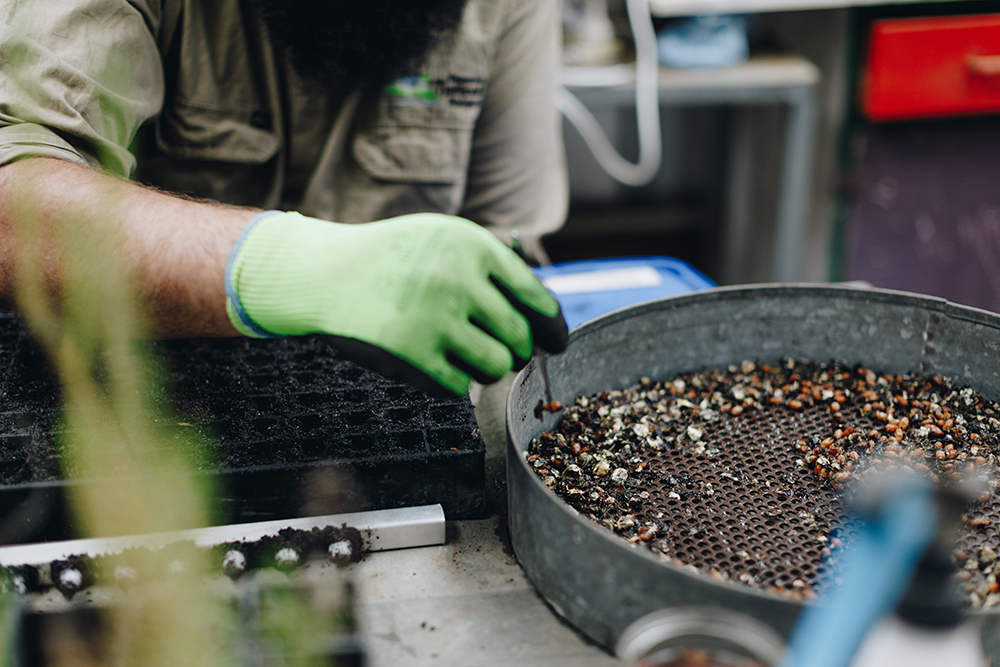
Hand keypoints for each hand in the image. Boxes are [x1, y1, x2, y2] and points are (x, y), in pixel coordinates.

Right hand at [226, 211, 567, 395]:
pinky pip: (457, 386)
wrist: (323, 272)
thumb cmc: (394, 259)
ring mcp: (433, 317)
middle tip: (502, 354)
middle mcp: (458, 279)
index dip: (551, 327)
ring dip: (487, 370)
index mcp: (473, 246)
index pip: (535, 298)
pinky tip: (434, 363)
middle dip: (514, 352)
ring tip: (468, 358)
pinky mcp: (410, 353)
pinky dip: (451, 381)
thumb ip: (493, 272)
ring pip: (494, 367)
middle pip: (518, 338)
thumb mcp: (445, 242)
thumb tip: (547, 325)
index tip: (556, 342)